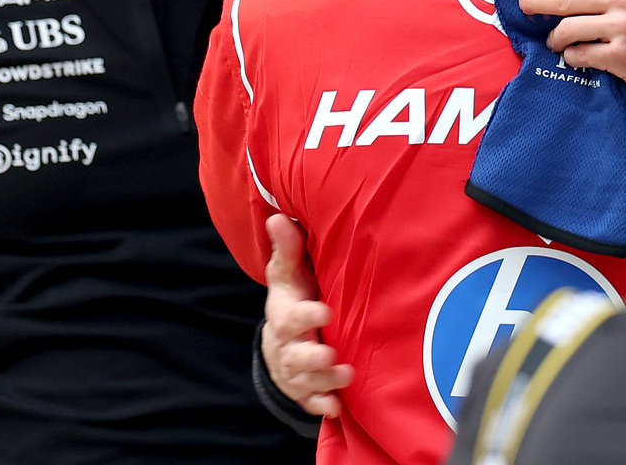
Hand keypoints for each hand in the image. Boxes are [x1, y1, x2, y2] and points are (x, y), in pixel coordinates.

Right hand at [262, 214, 352, 417]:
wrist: (281, 337)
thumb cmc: (292, 296)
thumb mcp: (288, 273)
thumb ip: (288, 248)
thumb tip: (278, 217)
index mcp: (285, 314)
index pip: (291, 317)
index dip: (306, 316)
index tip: (326, 312)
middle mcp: (288, 345)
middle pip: (295, 355)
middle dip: (312, 358)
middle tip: (331, 356)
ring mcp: (294, 370)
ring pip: (305, 380)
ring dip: (324, 381)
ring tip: (347, 377)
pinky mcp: (303, 388)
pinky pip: (309, 401)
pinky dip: (321, 406)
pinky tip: (336, 408)